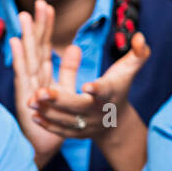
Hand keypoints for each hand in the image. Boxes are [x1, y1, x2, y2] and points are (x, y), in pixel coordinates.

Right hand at [10, 1, 67, 167]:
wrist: (43, 144)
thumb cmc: (53, 119)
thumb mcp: (64, 89)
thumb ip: (68, 68)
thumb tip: (75, 47)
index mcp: (42, 74)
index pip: (44, 46)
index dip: (46, 27)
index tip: (48, 7)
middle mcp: (33, 78)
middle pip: (35, 47)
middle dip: (36, 26)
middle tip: (38, 4)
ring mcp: (26, 87)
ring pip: (27, 57)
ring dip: (25, 37)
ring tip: (25, 17)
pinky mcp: (23, 97)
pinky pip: (22, 75)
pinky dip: (18, 59)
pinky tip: (15, 43)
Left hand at [36, 31, 150, 141]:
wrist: (115, 122)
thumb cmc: (119, 88)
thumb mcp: (129, 70)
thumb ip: (138, 54)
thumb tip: (141, 37)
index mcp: (110, 94)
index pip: (105, 92)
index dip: (97, 89)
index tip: (87, 86)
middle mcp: (97, 111)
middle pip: (79, 107)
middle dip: (60, 100)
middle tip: (40, 92)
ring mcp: (86, 124)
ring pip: (67, 120)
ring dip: (48, 112)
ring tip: (31, 102)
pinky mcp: (76, 133)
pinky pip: (61, 131)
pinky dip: (48, 125)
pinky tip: (33, 115)